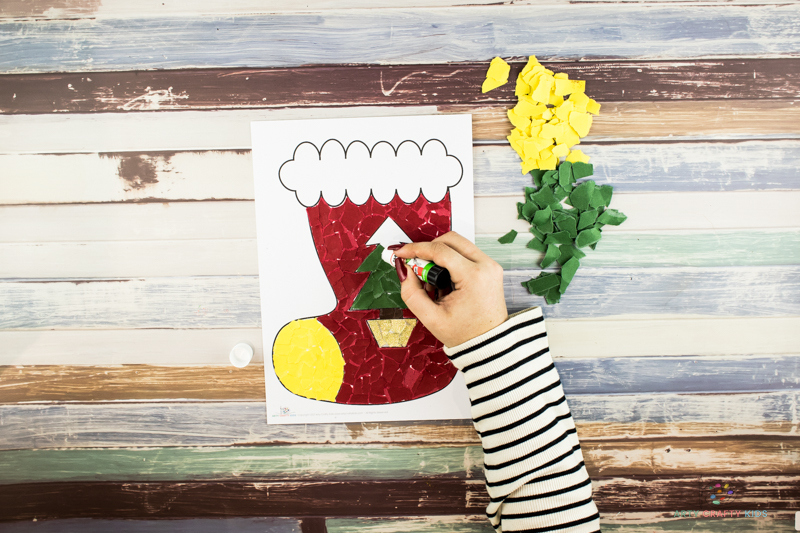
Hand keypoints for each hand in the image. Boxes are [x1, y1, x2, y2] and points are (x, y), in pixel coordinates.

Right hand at [394, 231, 507, 347]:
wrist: (490, 344)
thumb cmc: (465, 334)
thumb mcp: (431, 318)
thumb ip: (411, 293)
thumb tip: (404, 270)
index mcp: (474, 276)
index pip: (440, 250)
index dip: (416, 249)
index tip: (401, 253)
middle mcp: (486, 266)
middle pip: (451, 239)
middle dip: (429, 249)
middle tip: (417, 267)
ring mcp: (491, 265)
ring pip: (459, 244)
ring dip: (440, 255)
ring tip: (432, 280)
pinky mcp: (490, 268)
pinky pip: (466, 254)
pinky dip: (451, 261)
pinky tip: (443, 280)